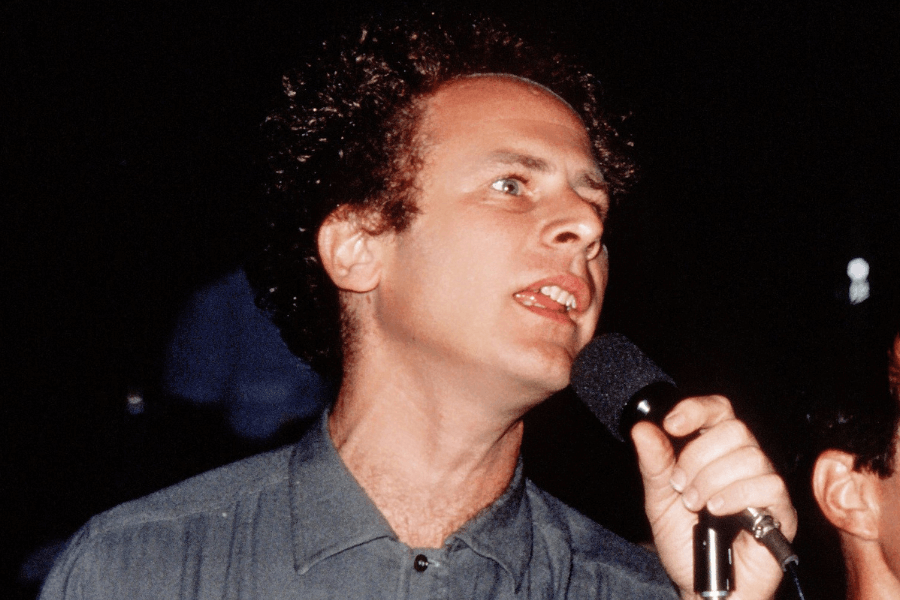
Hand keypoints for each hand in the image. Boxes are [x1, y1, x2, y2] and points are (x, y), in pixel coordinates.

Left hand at [631, 395, 796, 599]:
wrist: (703, 587)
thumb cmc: (685, 544)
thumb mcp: (659, 501)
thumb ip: (654, 465)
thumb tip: (643, 429)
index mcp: (714, 452)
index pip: (718, 410)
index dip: (696, 409)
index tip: (671, 424)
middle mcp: (742, 463)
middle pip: (734, 429)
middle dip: (698, 456)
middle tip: (681, 486)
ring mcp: (763, 485)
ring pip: (750, 456)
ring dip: (713, 479)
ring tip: (696, 504)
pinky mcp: (781, 511)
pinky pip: (768, 485)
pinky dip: (736, 494)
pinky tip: (716, 510)